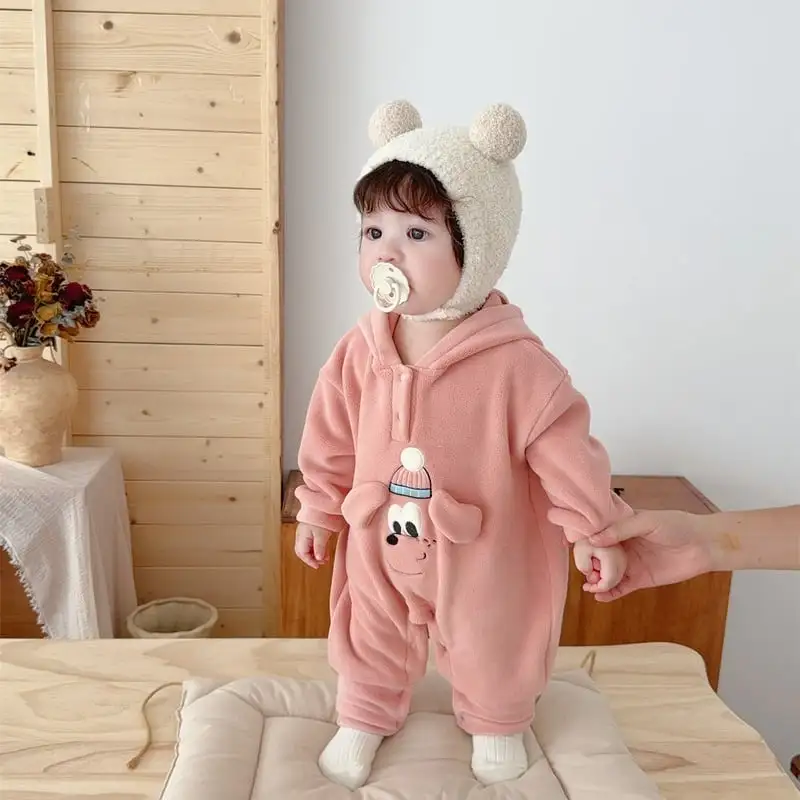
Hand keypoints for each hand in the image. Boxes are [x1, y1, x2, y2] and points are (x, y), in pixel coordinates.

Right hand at [295, 522, 332, 568]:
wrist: (321, 504)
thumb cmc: (321, 518)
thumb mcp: (322, 535)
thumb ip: (319, 548)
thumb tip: (318, 559)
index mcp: (302, 537)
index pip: (302, 553)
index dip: (310, 561)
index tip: (318, 566)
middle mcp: (301, 535)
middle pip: (302, 551)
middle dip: (311, 559)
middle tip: (321, 562)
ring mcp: (304, 532)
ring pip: (307, 547)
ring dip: (315, 554)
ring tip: (325, 558)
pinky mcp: (310, 529)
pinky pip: (310, 542)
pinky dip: (316, 548)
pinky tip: (324, 550)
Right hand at [582, 509, 712, 600]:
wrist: (704, 545)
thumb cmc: (677, 525)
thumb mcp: (646, 521)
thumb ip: (620, 530)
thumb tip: (593, 539)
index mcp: (621, 527)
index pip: (596, 534)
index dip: (584, 540)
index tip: (574, 546)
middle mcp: (622, 545)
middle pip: (597, 557)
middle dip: (588, 564)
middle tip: (585, 570)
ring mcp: (630, 563)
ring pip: (606, 574)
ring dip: (596, 581)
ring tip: (590, 585)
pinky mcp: (639, 580)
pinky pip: (620, 588)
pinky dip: (609, 594)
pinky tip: (599, 596)